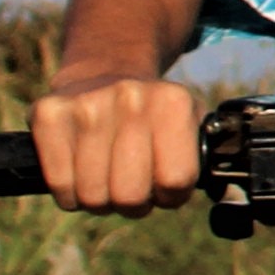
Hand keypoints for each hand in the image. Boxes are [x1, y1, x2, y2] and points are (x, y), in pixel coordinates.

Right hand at [32, 75, 206, 216]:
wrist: (104, 71)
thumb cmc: (152, 115)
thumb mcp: (190, 126)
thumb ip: (203, 161)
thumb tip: (226, 198)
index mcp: (172, 102)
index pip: (175, 183)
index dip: (170, 195)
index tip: (163, 184)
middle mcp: (130, 98)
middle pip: (131, 196)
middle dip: (132, 203)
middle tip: (131, 184)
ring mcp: (86, 105)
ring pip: (93, 197)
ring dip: (100, 199)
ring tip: (106, 176)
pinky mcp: (48, 114)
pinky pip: (60, 186)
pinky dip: (70, 194)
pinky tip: (80, 172)